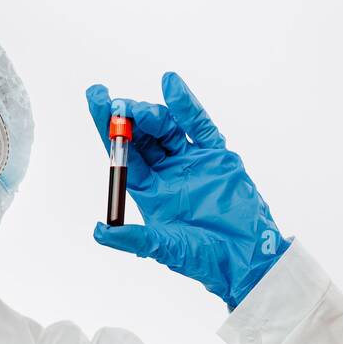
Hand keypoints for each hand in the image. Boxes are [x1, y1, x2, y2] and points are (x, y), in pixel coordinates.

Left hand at [86, 71, 289, 308]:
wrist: (246, 258)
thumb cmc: (204, 258)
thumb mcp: (165, 248)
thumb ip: (134, 239)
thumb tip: (100, 232)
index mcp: (150, 191)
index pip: (123, 155)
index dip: (108, 129)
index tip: (96, 100)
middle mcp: (168, 172)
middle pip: (141, 136)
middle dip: (126, 117)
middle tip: (115, 105)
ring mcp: (192, 161)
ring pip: (167, 128)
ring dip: (151, 115)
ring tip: (140, 112)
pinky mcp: (218, 156)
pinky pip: (200, 126)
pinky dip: (186, 106)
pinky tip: (171, 85)